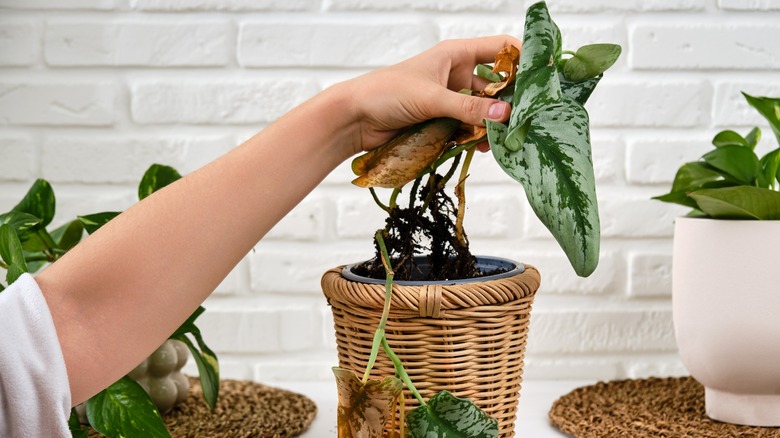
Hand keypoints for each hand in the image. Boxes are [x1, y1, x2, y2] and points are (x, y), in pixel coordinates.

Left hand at [335, 35, 521, 154]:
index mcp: (455, 54)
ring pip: (482, 110)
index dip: (522, 59)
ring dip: (492, 123)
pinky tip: (482, 146)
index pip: (500, 48)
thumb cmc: (386, 93)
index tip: (542, 79)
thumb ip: (468, 107)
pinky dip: (476, 136)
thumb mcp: (431, 98)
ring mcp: (449, 98)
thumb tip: (504, 113)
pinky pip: (467, 127)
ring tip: (502, 139)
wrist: (354, 119)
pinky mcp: (441, 120)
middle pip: (495, 84)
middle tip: (525, 120)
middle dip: (509, 102)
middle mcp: (455, 74)